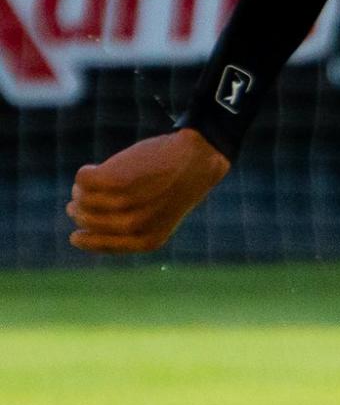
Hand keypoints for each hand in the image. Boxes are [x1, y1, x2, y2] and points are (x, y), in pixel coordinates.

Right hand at [67, 128, 230, 253]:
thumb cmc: (175, 187)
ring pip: (83, 200)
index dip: (85, 241)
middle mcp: (136, 226)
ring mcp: (127, 203)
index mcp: (148, 240)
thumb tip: (84, 232)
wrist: (198, 159)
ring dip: (80, 190)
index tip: (75, 236)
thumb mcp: (160, 216)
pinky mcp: (118, 180)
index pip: (102, 246)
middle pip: (87, 220)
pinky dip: (84, 173)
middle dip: (79, 209)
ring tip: (92, 181)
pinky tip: (93, 168)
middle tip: (81, 197)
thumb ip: (130, 228)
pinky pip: (84, 179)